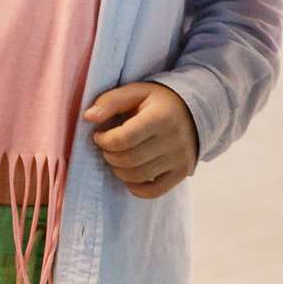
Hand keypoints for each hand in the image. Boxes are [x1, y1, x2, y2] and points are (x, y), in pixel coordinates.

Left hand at [84, 82, 198, 198]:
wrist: (194, 111)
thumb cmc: (158, 101)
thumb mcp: (135, 92)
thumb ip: (110, 101)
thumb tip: (88, 117)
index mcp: (161, 117)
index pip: (124, 139)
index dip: (104, 140)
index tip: (99, 135)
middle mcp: (173, 140)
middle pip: (129, 160)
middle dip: (109, 155)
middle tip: (107, 147)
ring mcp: (179, 159)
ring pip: (137, 177)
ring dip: (118, 170)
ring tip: (116, 157)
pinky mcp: (181, 173)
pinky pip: (153, 191)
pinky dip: (135, 187)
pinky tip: (129, 175)